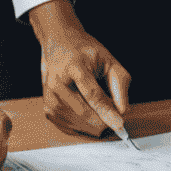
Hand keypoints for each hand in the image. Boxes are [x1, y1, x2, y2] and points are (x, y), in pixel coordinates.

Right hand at [27, 0, 132, 139]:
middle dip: (103, 119)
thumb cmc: (85, 52)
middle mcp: (58, 83)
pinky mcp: (48, 108)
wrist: (58, 43)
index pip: (92, 95)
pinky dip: (83, 125)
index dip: (107, 112)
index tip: (120, 125)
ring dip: (94, 122)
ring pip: (78, 124)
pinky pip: (70, 127)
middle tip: (114, 113)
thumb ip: (119, 84)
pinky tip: (88, 114)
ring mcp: (50, 97)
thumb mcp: (108, 59)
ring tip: (98, 107)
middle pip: (84, 113)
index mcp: (74, 66)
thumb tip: (123, 112)